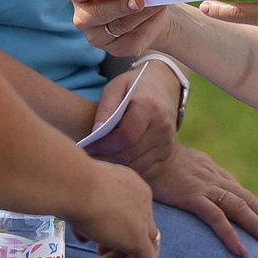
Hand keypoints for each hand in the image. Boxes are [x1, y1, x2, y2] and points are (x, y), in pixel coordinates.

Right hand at [68, 159, 159, 257]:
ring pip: (143, 250)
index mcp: (129, 185)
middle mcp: (141, 200)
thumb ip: (85, 217)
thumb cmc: (67, 184)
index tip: (99, 248)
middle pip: (139, 232)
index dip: (116, 234)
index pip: (131, 215)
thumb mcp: (77, 198)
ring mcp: (142, 219)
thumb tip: (84, 235)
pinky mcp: (138, 238)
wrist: (72, 183)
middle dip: (120, 253)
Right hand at [70, 0, 177, 57]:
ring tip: (155, 5)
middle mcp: (83, 16)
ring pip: (117, 26)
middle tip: (138, 0)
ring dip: (139, 15)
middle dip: (119, 6)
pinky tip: (155, 16)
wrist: (147, 10)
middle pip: (96, 14)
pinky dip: (146, 25)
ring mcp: (97, 36)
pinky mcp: (115, 49)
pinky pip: (130, 39)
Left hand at [84, 59, 179, 178]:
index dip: (104, 144)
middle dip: (106, 157)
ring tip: (100, 157)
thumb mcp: (116, 87)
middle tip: (90, 154)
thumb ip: (105, 108)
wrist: (163, 87)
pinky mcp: (168, 154)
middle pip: (130, 154)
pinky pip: (145, 171)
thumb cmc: (134, 87)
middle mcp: (162, 127)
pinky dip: (128, 169)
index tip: (89, 144)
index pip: (126, 136)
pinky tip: (116, 160)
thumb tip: (95, 132)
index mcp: (149, 107)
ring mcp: (167, 143)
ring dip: (115, 166)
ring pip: (136, 165)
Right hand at [144, 144, 257, 257]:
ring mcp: (205, 187)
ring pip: (242, 209)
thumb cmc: (155, 161)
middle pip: (250, 202)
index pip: (243, 195)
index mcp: (214, 174)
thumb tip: (197, 194)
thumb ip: (193, 181)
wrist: (140, 149)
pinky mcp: (192, 196)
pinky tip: (242, 251)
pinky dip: (231, 235)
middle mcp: (216, 179)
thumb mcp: (181, 170)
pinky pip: (217, 218)